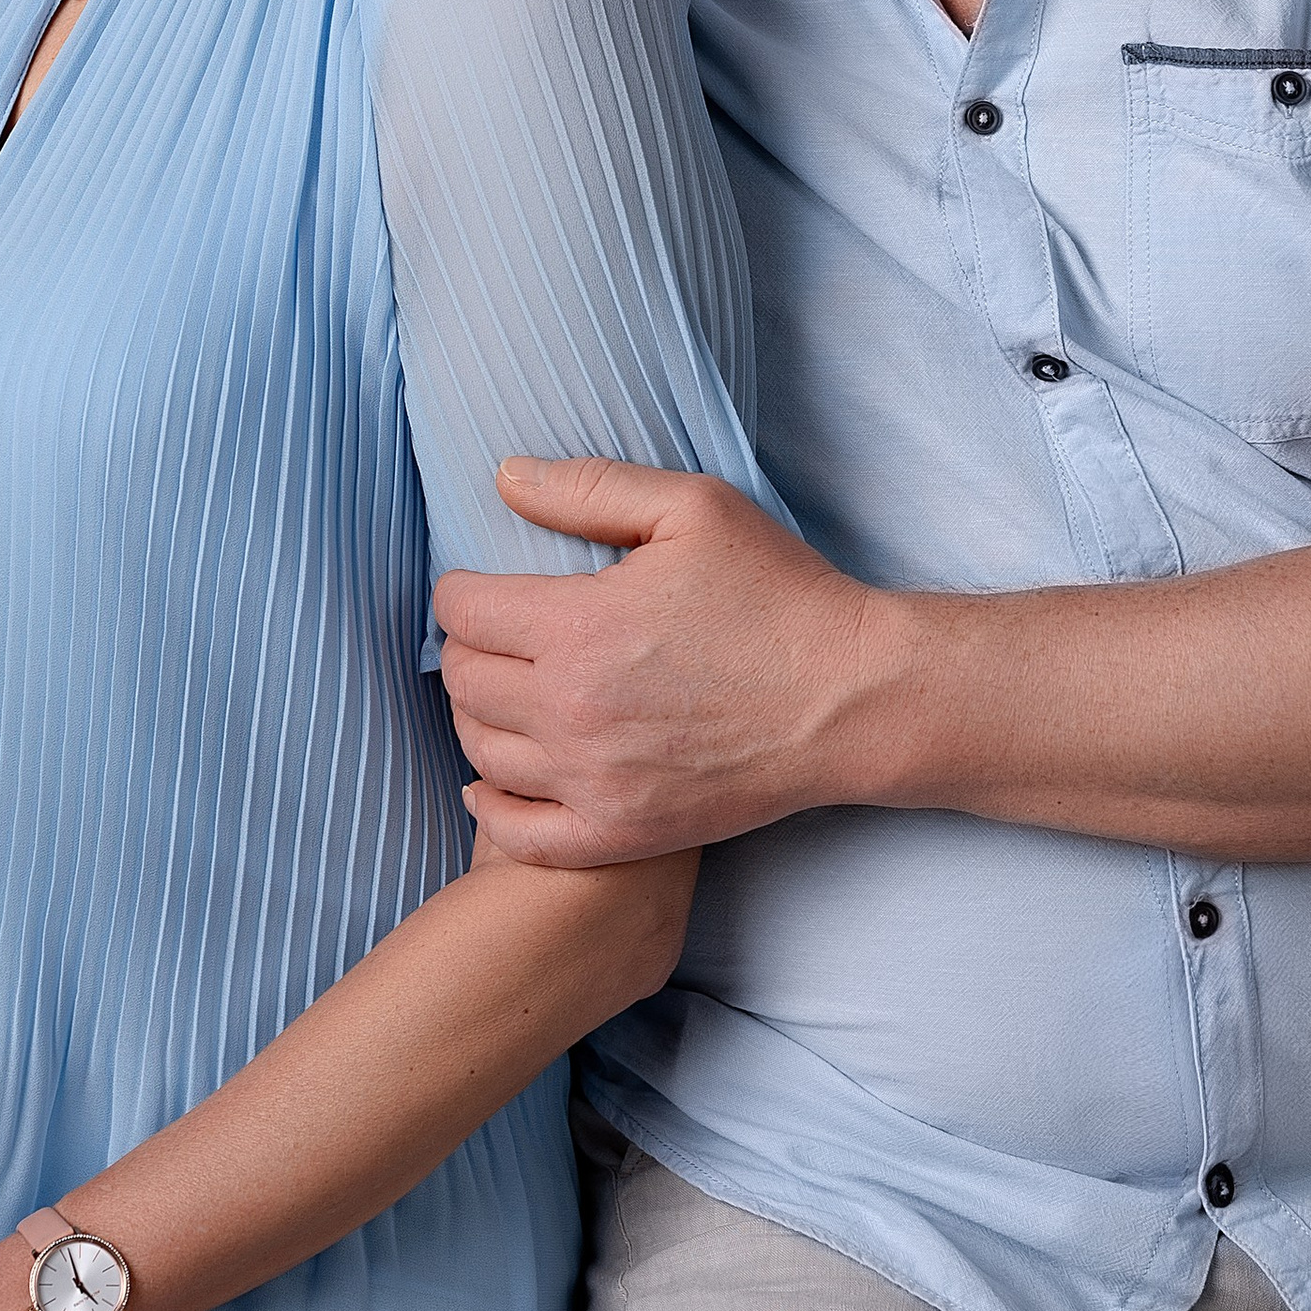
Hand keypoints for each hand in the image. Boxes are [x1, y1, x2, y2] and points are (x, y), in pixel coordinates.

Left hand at [436, 460, 890, 864]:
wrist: (850, 697)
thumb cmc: (779, 593)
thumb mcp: (694, 508)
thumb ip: (590, 488)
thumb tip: (504, 478)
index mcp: (578, 627)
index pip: (462, 610)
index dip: (460, 589)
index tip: (482, 586)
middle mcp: (571, 710)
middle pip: (462, 680)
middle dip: (468, 648)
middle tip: (498, 635)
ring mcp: (594, 780)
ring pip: (480, 751)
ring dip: (478, 716)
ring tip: (506, 692)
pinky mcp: (622, 831)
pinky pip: (520, 833)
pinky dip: (492, 806)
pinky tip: (493, 780)